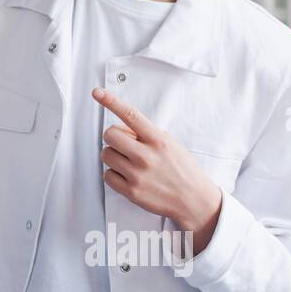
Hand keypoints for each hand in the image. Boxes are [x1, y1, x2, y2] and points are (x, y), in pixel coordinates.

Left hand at [92, 88, 222, 250]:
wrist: (193, 199)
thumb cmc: (181, 169)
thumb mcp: (169, 143)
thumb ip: (146, 134)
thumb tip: (122, 129)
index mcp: (157, 140)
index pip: (130, 115)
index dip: (111, 101)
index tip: (97, 92)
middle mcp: (146, 156)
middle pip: (109, 135)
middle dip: (114, 138)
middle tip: (125, 145)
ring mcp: (137, 174)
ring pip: (105, 154)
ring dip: (113, 156)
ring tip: (129, 162)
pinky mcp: (131, 191)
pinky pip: (107, 175)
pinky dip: (114, 175)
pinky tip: (127, 176)